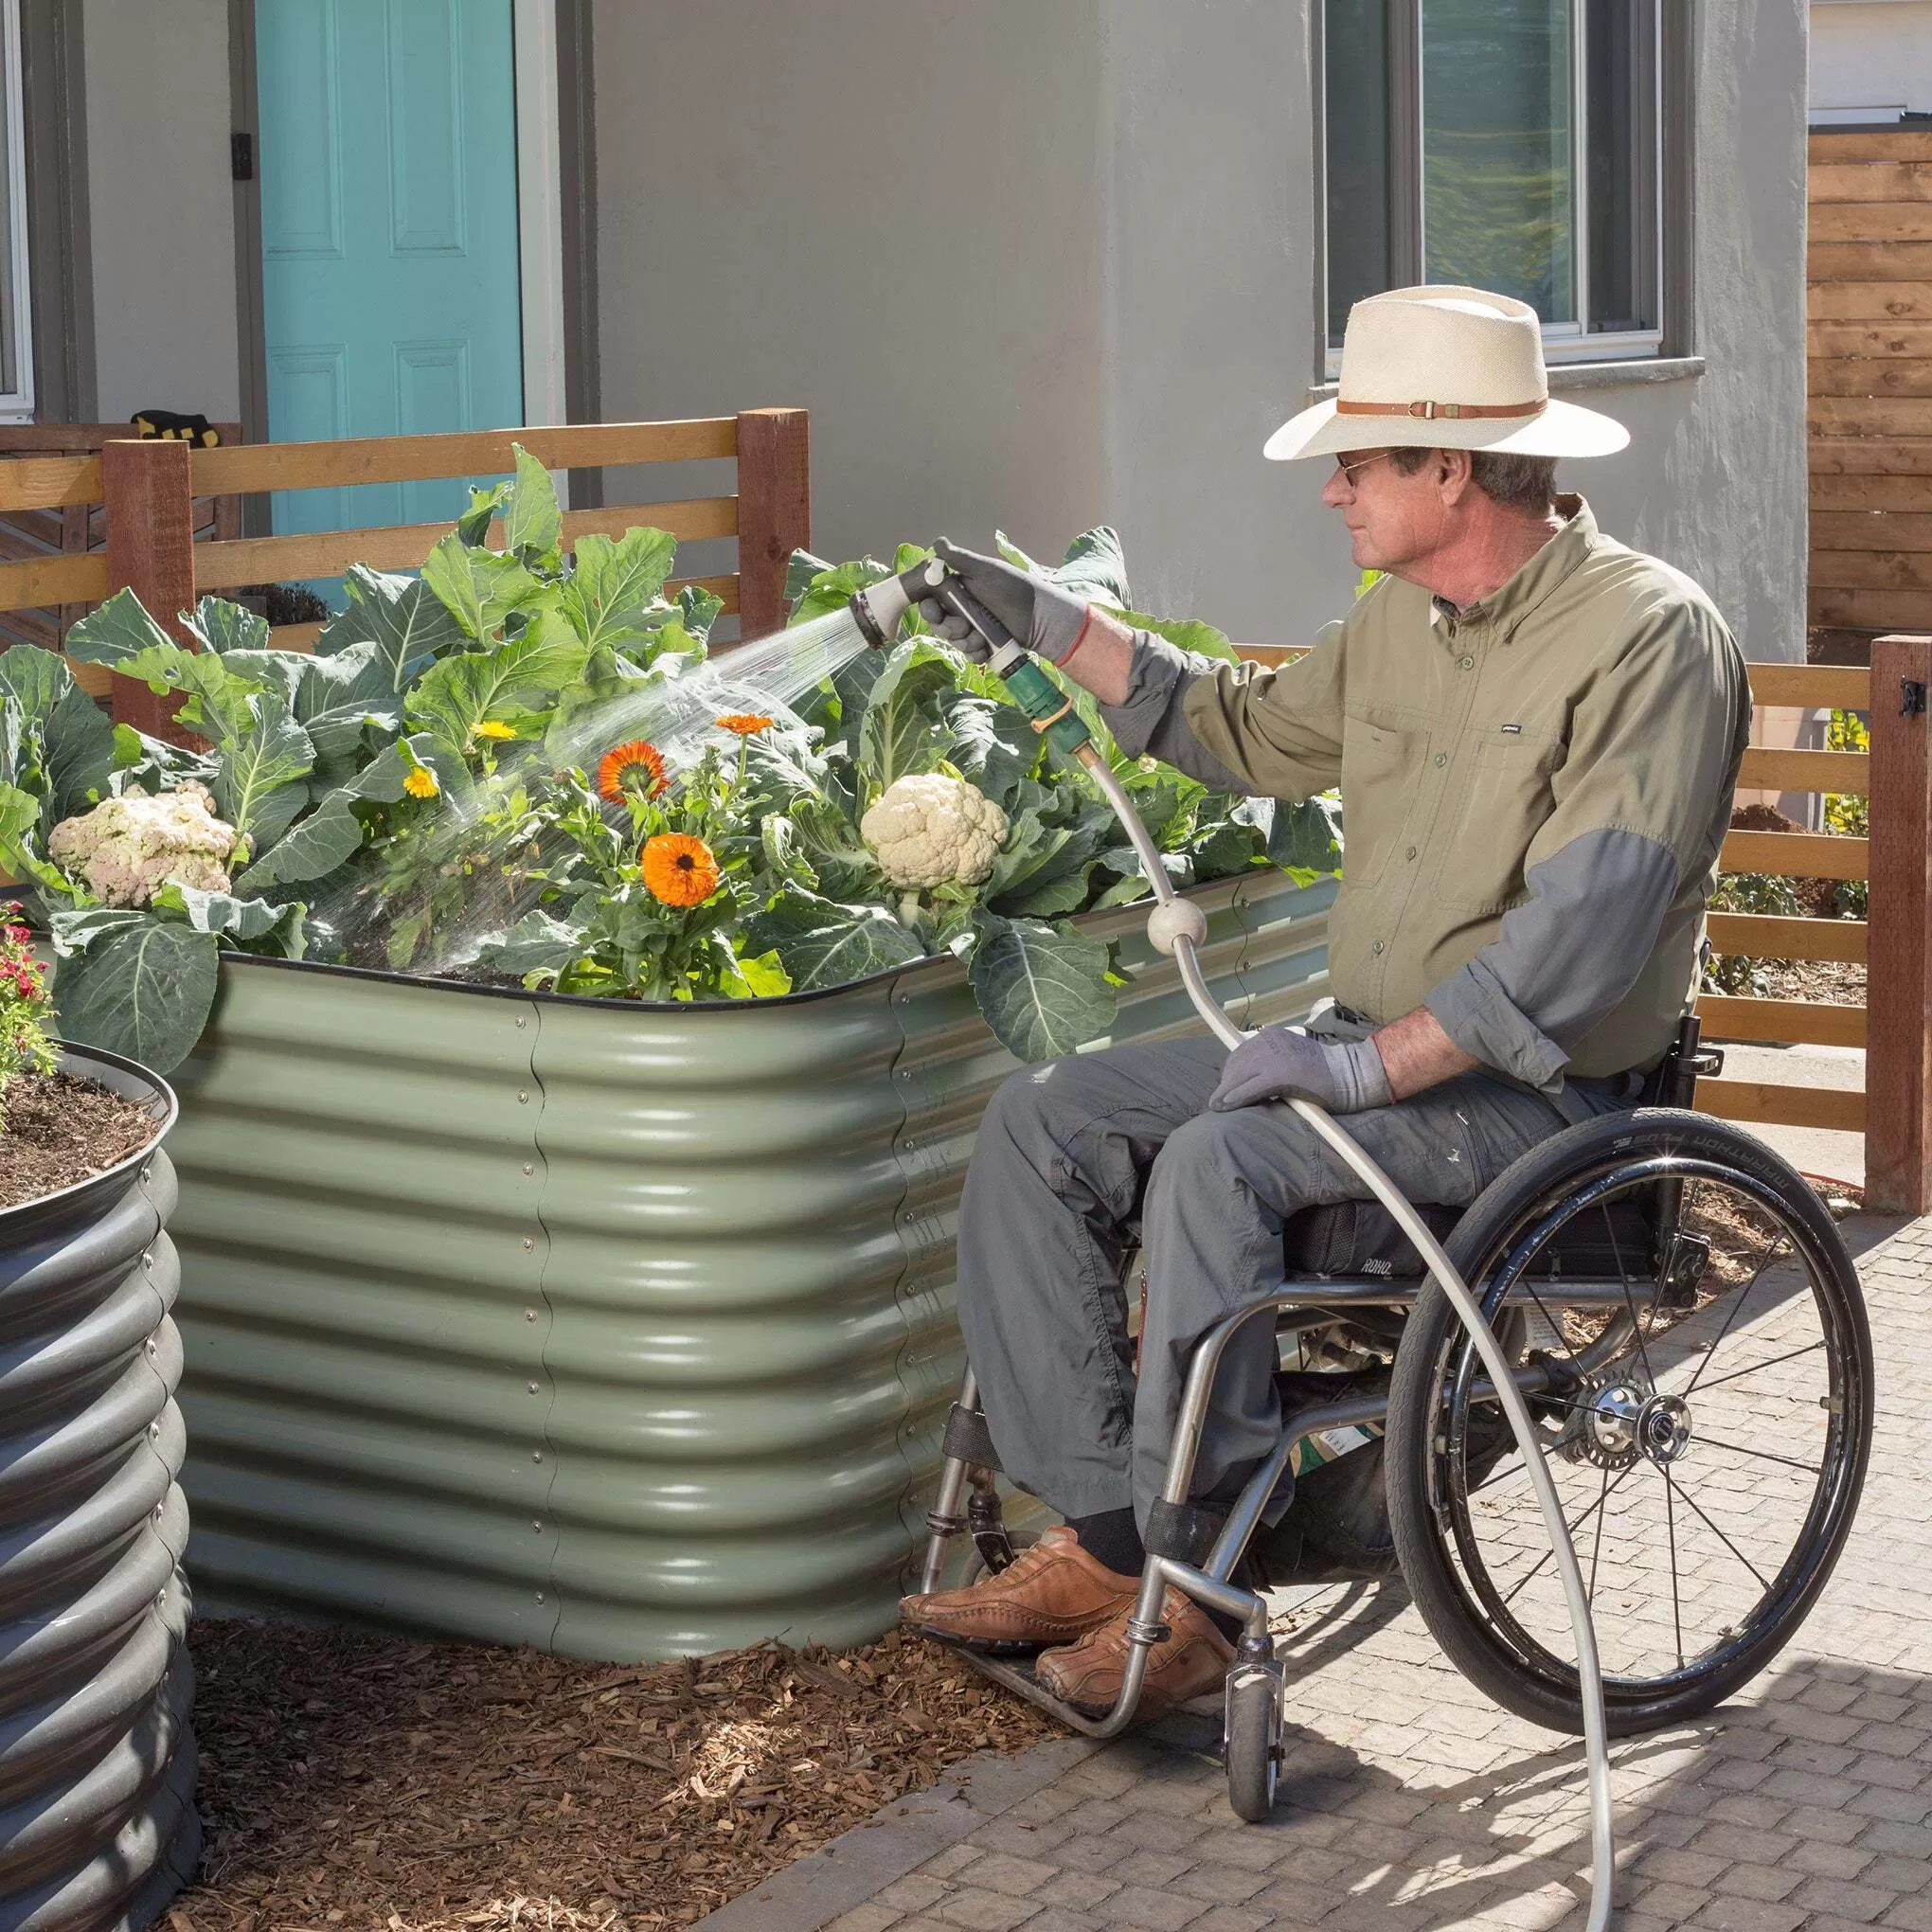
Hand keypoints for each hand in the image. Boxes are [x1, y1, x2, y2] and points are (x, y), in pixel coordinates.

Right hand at [917, 539, 1090, 663]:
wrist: (1039, 615)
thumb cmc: (1013, 587)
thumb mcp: (986, 571)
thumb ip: (960, 559)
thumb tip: (936, 542)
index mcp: (959, 591)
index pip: (932, 602)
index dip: (929, 609)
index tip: (934, 611)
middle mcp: (962, 610)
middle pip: (939, 624)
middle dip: (947, 628)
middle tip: (963, 626)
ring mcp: (973, 629)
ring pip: (953, 641)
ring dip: (963, 642)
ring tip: (980, 637)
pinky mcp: (984, 646)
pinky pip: (969, 655)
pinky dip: (974, 654)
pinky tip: (985, 649)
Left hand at [1208, 1025, 1392, 1114]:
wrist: (1351, 1075)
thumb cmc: (1323, 1073)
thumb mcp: (1290, 1057)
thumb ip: (1268, 1063)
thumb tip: (1243, 1080)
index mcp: (1272, 1035)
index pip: (1240, 1053)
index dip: (1229, 1073)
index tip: (1223, 1089)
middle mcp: (1270, 1040)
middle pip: (1236, 1064)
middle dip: (1225, 1084)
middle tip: (1217, 1102)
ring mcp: (1275, 1055)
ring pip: (1239, 1075)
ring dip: (1225, 1092)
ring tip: (1217, 1107)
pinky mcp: (1280, 1073)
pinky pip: (1250, 1087)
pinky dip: (1235, 1097)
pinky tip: (1225, 1106)